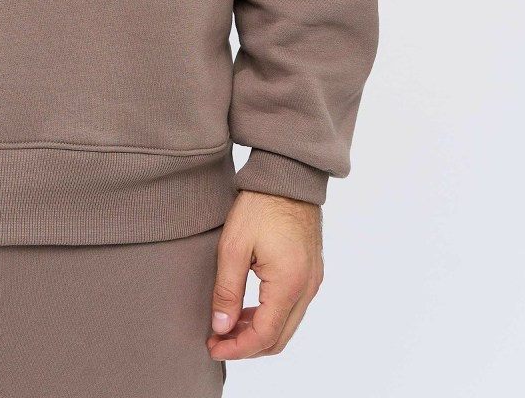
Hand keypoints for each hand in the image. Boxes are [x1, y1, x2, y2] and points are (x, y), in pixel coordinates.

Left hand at [207, 190, 323, 362]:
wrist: (288, 175)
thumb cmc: (260, 205)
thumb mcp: (233, 246)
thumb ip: (227, 290)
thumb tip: (220, 327)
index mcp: (290, 284)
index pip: (264, 336)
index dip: (237, 348)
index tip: (212, 347)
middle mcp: (308, 288)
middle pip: (279, 338)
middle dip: (246, 346)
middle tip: (216, 341)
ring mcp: (313, 280)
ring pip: (287, 325)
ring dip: (258, 332)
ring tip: (227, 325)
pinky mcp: (311, 272)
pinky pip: (292, 308)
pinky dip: (270, 316)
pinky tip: (246, 309)